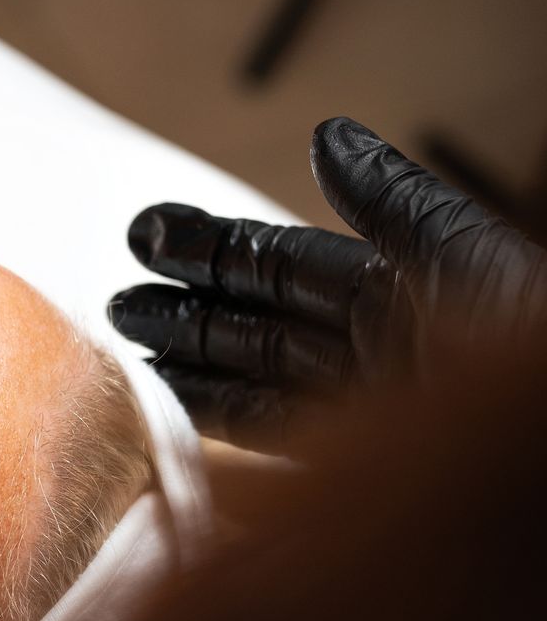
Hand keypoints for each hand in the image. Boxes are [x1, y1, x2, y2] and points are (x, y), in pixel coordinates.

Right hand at [109, 117, 546, 448]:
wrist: (544, 478)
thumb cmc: (528, 358)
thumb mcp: (461, 261)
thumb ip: (391, 204)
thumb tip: (325, 133)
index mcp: (402, 297)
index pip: (285, 264)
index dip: (213, 248)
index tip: (145, 235)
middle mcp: (376, 356)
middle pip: (259, 328)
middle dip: (186, 313)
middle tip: (116, 305)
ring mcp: (365, 422)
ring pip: (257, 391)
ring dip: (190, 374)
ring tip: (126, 361)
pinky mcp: (356, 486)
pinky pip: (275, 457)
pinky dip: (221, 439)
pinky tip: (173, 429)